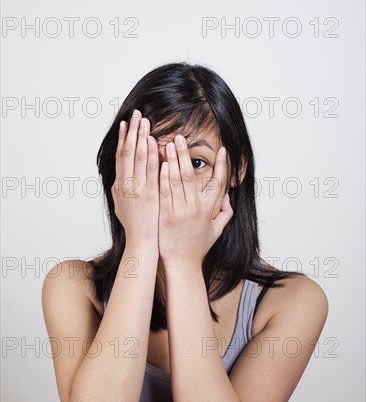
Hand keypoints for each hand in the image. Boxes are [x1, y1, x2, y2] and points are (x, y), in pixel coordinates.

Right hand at [111, 109, 158, 245]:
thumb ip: (119, 189)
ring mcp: (138, 188)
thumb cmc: (133, 224)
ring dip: (142, 138)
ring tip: (145, 122)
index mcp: (120, 184)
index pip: (121, 156)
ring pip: (139, 158)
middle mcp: (127, 184)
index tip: (125, 123)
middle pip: (129, 152)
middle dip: (133, 132)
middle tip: (137, 115)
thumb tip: (117, 176)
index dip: (122, 138)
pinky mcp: (150, 193)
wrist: (142, 240)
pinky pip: (152, 171)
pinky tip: (154, 142)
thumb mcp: (120, 205)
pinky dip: (152, 155)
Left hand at [158, 134, 233, 266]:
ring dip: (173, 160)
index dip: (222, 166)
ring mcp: (180, 211)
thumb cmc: (197, 247)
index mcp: (209, 210)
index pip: (218, 183)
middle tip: (181, 137)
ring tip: (168, 143)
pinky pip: (164, 192)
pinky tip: (161, 163)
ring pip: (177, 180)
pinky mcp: (165, 215)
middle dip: (186, 154)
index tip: (223, 150)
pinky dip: (163, 177)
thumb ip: (225, 214)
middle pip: (192, 176)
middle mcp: (195, 208)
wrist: (181, 264)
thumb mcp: (216, 231)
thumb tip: (228, 197)